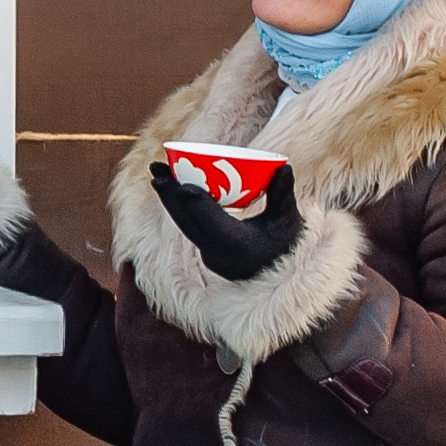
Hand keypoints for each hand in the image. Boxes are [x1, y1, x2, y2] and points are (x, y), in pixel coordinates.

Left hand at [149, 158, 305, 281]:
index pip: (213, 223)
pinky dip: (180, 209)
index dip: (197, 204)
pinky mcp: (207, 253)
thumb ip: (283, 195)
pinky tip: (171, 189)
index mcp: (238, 247)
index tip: (182, 184)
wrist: (280, 278)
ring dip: (170, 200)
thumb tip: (285, 167)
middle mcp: (218, 254)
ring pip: (185, 226)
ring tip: (157, 175)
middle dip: (170, 194)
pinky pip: (189, 228)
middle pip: (188, 222)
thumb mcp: (289, 221)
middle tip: (156, 167)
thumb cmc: (288, 247)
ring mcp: (209, 256)